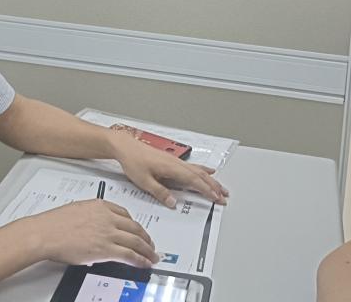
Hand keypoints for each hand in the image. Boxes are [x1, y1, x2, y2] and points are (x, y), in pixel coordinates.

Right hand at [27, 200, 159, 267]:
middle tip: (150, 244)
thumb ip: (91, 217)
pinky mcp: (106, 249)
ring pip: (136, 241)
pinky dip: (140, 260)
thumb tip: (95, 230)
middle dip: (145, 237)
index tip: (138, 230)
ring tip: (152, 256)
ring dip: (147, 250)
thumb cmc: (54, 224)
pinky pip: (130, 255)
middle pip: (135, 227)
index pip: (125, 214)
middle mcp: (108, 217)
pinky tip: (145, 263)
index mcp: (101, 206)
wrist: (46, 233)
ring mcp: (108, 233)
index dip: (135, 225)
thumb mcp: (77, 211)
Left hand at [110, 134, 229, 208]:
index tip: (217, 198)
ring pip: (199, 171)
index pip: (194, 181)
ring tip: (221, 188)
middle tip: (224, 197)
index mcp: (171, 168)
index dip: (207, 190)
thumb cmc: (133, 161)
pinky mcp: (172, 160)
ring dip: (211, 180)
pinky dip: (203, 170)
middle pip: (200, 176)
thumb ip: (160, 192)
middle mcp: (176, 163)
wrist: (126, 147)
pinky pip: (192, 166)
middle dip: (214, 187)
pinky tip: (208, 171)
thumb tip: (173, 202)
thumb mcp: (144, 181)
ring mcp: (175, 161)